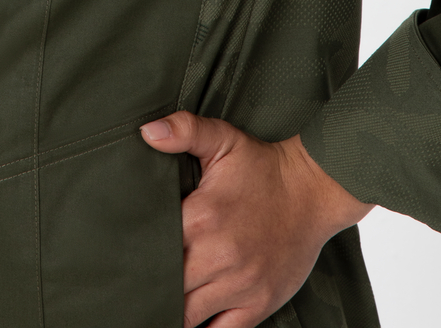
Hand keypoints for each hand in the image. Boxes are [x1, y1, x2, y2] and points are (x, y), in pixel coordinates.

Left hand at [140, 112, 371, 327]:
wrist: (314, 190)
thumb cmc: (263, 167)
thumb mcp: (223, 139)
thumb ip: (184, 130)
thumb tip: (147, 131)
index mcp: (201, 217)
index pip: (152, 248)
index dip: (136, 254)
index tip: (126, 256)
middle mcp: (218, 256)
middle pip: (167, 286)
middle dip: (152, 284)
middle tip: (138, 282)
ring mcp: (240, 285)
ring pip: (188, 315)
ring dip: (173, 309)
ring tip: (159, 301)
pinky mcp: (258, 303)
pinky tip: (192, 318)